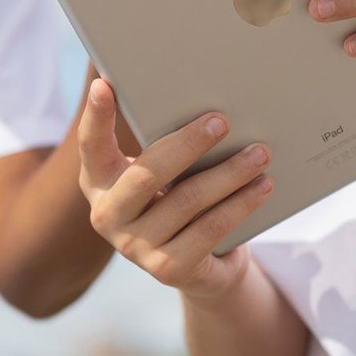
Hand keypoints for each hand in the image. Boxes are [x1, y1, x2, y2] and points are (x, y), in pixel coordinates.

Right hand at [77, 78, 271, 299]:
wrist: (198, 266)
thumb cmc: (178, 200)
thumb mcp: (162, 173)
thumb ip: (164, 143)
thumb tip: (201, 102)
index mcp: (99, 181)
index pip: (92, 145)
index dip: (96, 116)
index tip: (104, 85)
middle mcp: (107, 215)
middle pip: (147, 174)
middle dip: (188, 144)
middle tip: (222, 121)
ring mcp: (134, 247)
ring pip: (188, 200)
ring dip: (230, 173)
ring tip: (259, 153)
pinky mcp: (166, 269)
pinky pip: (211, 229)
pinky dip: (241, 204)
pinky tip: (262, 186)